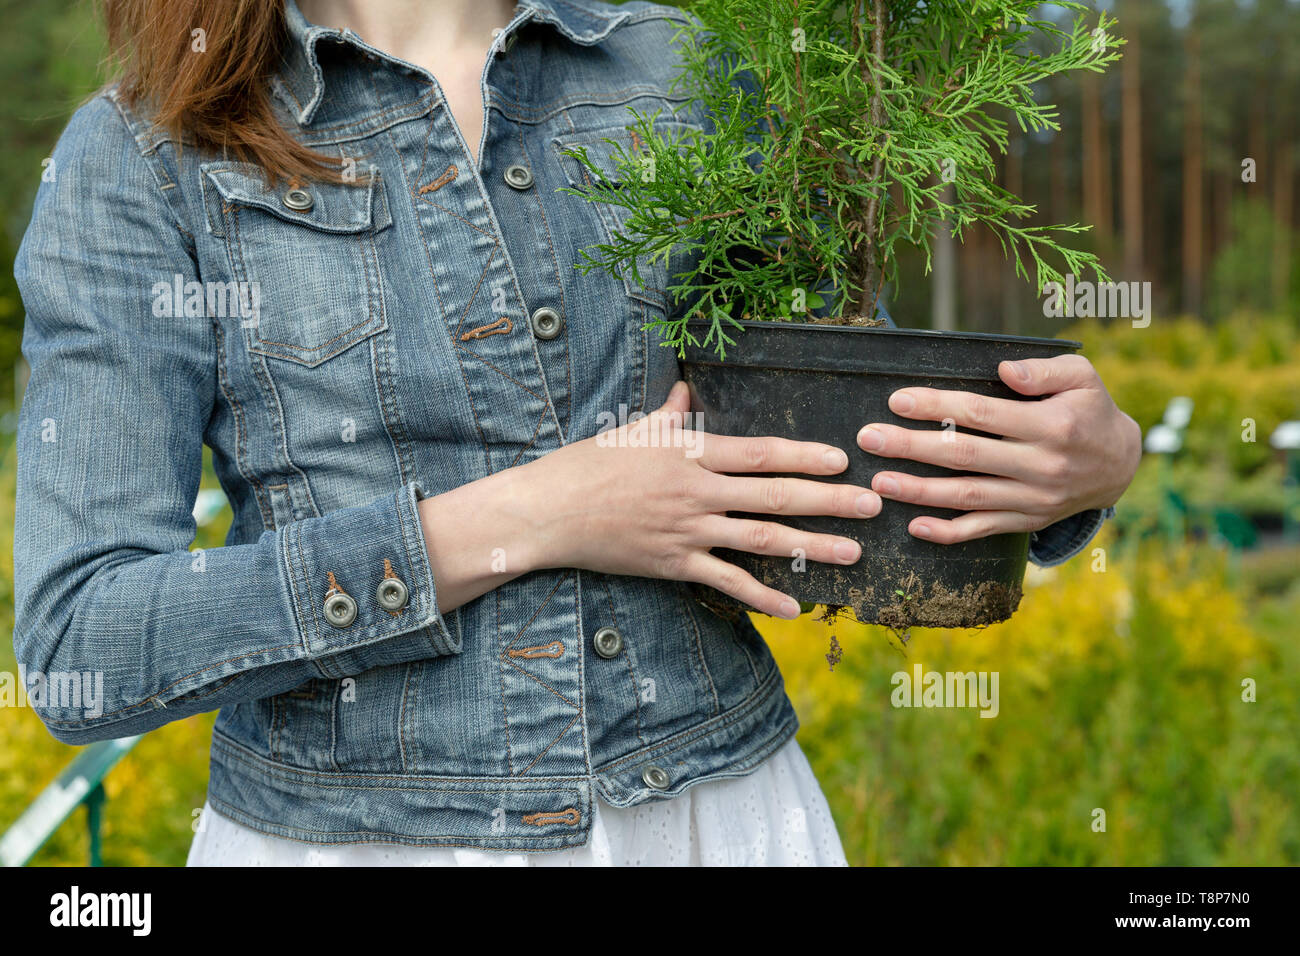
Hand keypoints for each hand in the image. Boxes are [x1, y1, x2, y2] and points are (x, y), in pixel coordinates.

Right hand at [511, 380, 880, 616]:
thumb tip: (688, 389)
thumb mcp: (632, 430)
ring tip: (854, 552)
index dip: (805, 455)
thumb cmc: (588, 464)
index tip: (842, 459)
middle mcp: (697, 492)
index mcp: (690, 453)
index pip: (761, 452)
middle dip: (830, 500)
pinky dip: (762, 597)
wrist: (549, 511)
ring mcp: (688, 532)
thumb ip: (669, 413)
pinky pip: (726, 582)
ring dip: (813, 547)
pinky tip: (794, 607)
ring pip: (762, 540)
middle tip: (873, 504)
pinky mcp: (674, 565)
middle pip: (776, 496)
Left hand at [856, 354, 1140, 544]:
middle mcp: (1041, 465)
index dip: (937, 406)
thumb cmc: (1091, 410)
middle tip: (870, 439)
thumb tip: (1004, 371)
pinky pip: (983, 530)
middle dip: (912, 447)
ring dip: (919, 492)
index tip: (897, 401)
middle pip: (964, 456)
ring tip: (878, 482)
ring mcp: (1033, 499)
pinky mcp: (1028, 522)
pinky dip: (948, 533)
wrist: (1121, 466)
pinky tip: (914, 526)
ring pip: (967, 497)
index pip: (980, 413)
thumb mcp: (1082, 377)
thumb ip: (1043, 370)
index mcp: (1051, 424)